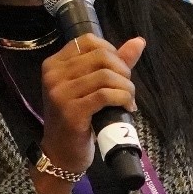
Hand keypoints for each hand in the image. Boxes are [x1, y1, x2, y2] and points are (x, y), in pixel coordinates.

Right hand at [38, 33, 145, 173]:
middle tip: (127, 88)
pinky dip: (122, 98)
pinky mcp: (71, 111)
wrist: (62, 153)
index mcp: (54, 64)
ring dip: (125, 87)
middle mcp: (53, 75)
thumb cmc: (77, 118)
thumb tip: (139, 41)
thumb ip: (113, 63)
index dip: (111, 51)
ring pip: (105, 76)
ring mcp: (60, 93)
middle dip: (122, 70)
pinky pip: (105, 95)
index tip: (118, 71)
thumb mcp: (90, 87)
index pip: (88, 41)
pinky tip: (126, 107)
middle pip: (101, 56)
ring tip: (128, 100)